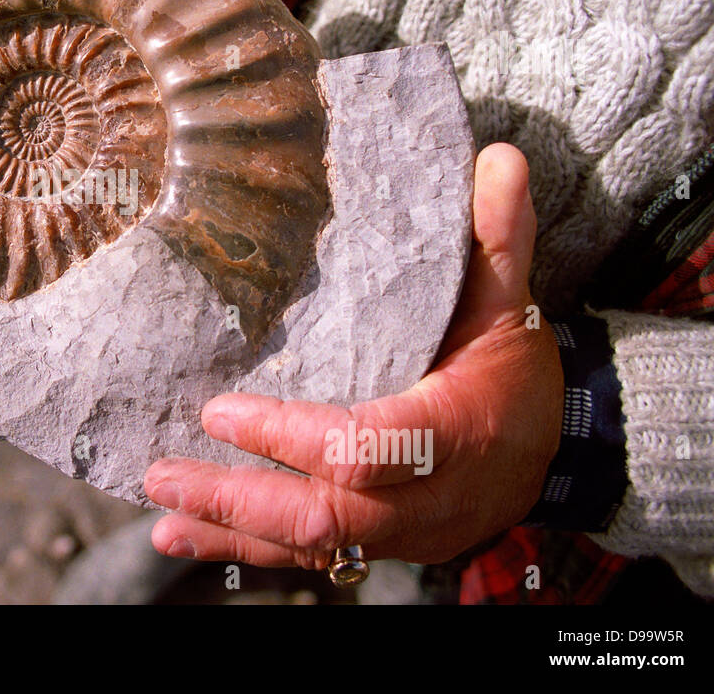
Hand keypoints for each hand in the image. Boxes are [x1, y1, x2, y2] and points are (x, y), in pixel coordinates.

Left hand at [143, 143, 562, 568]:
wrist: (551, 454)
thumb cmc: (513, 373)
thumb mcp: (510, 306)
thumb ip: (496, 239)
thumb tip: (499, 157)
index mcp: (455, 432)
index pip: (365, 450)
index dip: (292, 438)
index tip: (221, 410)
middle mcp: (426, 498)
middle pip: (326, 516)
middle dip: (239, 498)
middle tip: (163, 471)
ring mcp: (400, 534)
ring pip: (311, 546)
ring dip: (231, 531)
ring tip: (162, 515)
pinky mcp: (377, 545)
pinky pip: (310, 557)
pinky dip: (247, 549)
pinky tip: (190, 535)